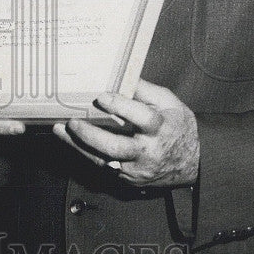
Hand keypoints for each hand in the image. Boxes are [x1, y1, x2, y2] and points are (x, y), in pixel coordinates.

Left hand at [54, 79, 198, 186]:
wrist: (193, 165)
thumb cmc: (178, 128)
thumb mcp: (170, 103)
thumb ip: (146, 90)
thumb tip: (123, 73)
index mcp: (161, 128)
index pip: (141, 117)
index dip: (121, 106)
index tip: (101, 96)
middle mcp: (148, 151)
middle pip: (117, 147)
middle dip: (91, 135)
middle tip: (73, 121)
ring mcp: (138, 169)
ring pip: (105, 161)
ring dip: (79, 146)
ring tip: (60, 131)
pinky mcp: (129, 180)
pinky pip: (103, 168)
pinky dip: (85, 154)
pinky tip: (70, 142)